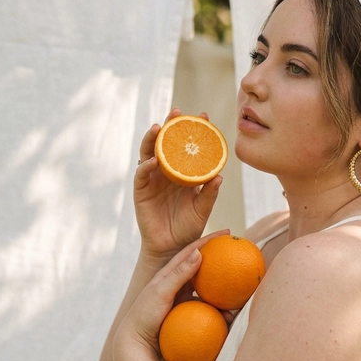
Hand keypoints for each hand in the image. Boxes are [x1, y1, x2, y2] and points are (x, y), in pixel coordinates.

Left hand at [116, 231, 228, 353]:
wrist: (135, 343)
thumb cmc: (144, 316)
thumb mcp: (160, 292)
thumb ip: (179, 274)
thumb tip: (200, 253)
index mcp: (169, 273)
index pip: (193, 251)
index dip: (209, 240)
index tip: (228, 233)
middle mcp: (177, 283)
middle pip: (203, 267)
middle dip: (220, 260)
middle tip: (238, 254)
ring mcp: (182, 299)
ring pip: (207, 288)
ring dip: (223, 289)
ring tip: (239, 291)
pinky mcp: (186, 314)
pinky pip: (206, 307)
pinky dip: (218, 308)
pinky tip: (228, 315)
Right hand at [135, 108, 222, 256]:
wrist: (172, 247)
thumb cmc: (188, 228)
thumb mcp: (203, 210)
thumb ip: (209, 194)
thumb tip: (219, 177)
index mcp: (183, 173)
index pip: (188, 147)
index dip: (194, 131)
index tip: (205, 117)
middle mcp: (167, 171)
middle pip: (166, 143)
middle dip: (171, 125)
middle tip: (178, 112)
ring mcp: (153, 179)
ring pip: (150, 152)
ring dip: (153, 138)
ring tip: (159, 126)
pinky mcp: (141, 190)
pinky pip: (142, 174)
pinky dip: (146, 165)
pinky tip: (154, 159)